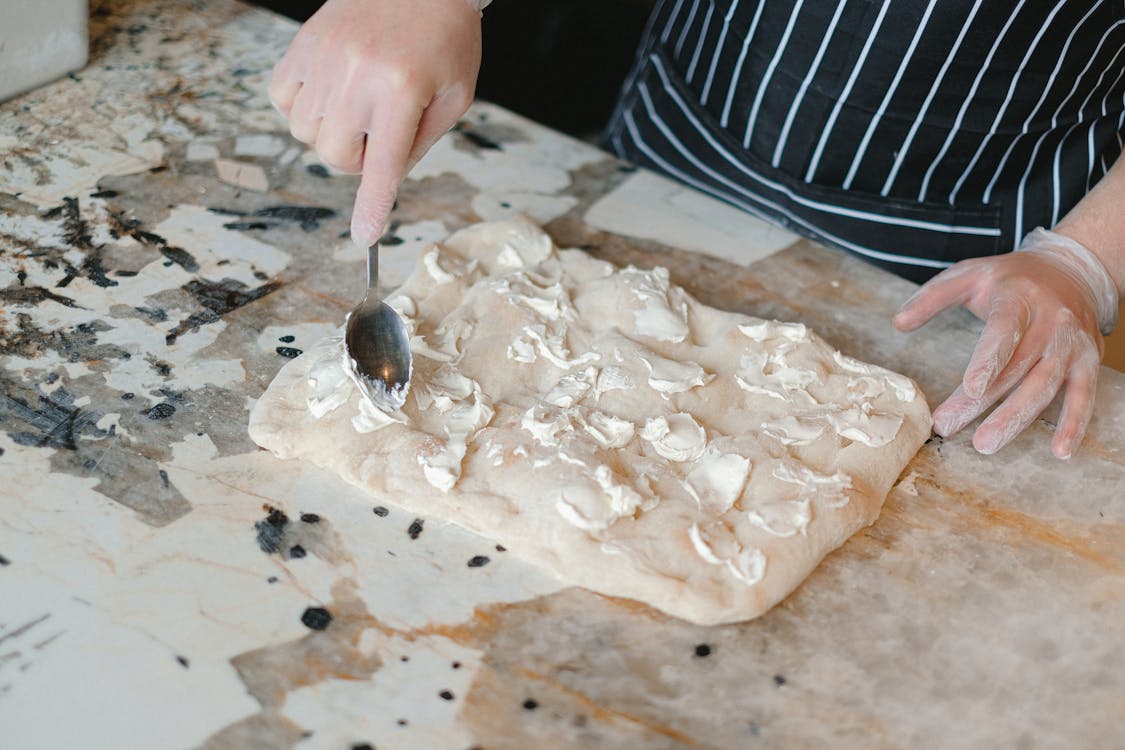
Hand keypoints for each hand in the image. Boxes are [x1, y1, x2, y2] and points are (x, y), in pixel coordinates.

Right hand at [269, 0, 482, 245]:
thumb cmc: (446, 37)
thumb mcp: (455, 95)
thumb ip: (420, 141)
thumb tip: (385, 180)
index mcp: (403, 91)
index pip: (383, 165)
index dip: (372, 207)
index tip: (364, 237)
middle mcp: (359, 76)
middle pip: (336, 156)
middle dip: (357, 158)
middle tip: (379, 131)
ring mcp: (324, 58)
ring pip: (306, 132)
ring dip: (331, 131)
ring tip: (358, 103)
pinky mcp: (302, 44)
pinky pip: (282, 100)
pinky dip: (301, 107)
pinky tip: (330, 90)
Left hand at [893, 229, 1117, 458]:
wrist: (1073, 269)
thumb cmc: (1011, 278)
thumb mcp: (969, 274)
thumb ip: (932, 296)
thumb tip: (898, 322)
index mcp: (1019, 298)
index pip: (1004, 331)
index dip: (989, 360)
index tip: (971, 387)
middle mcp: (1050, 321)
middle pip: (1016, 367)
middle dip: (982, 402)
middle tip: (948, 426)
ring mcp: (1071, 344)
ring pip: (1044, 386)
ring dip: (1016, 418)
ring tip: (986, 444)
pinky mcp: (1088, 360)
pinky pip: (1084, 396)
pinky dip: (1074, 424)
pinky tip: (1059, 451)